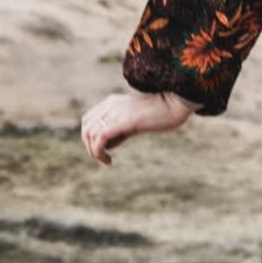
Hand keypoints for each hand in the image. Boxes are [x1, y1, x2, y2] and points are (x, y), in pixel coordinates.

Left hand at [81, 90, 195, 165]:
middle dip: (90, 146)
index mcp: (112, 102)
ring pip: (90, 134)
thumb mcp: (136, 120)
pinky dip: (98, 152)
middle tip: (102, 158)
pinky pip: (99, 137)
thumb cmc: (161, 114)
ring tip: (106, 161)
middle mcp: (110, 105)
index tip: (103, 149)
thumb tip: (109, 144)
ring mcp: (116, 112)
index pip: (89, 120)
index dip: (90, 137)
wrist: (175, 104)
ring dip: (94, 152)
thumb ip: (121, 129)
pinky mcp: (122, 121)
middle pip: (86, 127)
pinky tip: (109, 161)